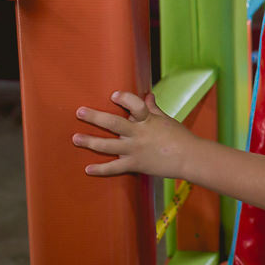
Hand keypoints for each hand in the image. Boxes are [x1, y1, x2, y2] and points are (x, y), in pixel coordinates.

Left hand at [72, 91, 194, 178]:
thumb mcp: (166, 119)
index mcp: (148, 120)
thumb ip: (153, 109)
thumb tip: (147, 96)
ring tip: (76, 138)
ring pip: (108, 146)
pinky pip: (115, 168)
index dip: (125, 99)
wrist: (189, 158)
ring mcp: (135, 150)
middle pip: (114, 124)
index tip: (114, 95)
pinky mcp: (135, 164)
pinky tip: (88, 169)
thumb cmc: (180, 137)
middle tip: (79, 112)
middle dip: (95, 117)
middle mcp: (139, 134)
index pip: (135, 106)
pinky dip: (101, 169)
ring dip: (90, 142)